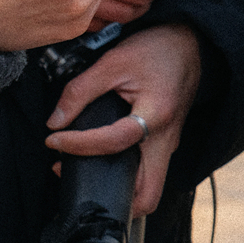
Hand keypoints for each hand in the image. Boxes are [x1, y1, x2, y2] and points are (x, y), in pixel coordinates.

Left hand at [46, 24, 201, 216]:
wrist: (189, 44)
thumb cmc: (157, 50)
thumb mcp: (114, 61)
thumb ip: (80, 91)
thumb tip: (55, 121)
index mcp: (156, 115)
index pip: (114, 143)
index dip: (79, 145)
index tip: (54, 140)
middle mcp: (166, 139)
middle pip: (148, 195)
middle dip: (113, 198)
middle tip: (78, 178)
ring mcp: (168, 145)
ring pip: (148, 188)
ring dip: (117, 188)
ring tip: (81, 167)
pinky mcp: (164, 144)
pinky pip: (146, 171)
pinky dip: (123, 173)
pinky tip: (99, 156)